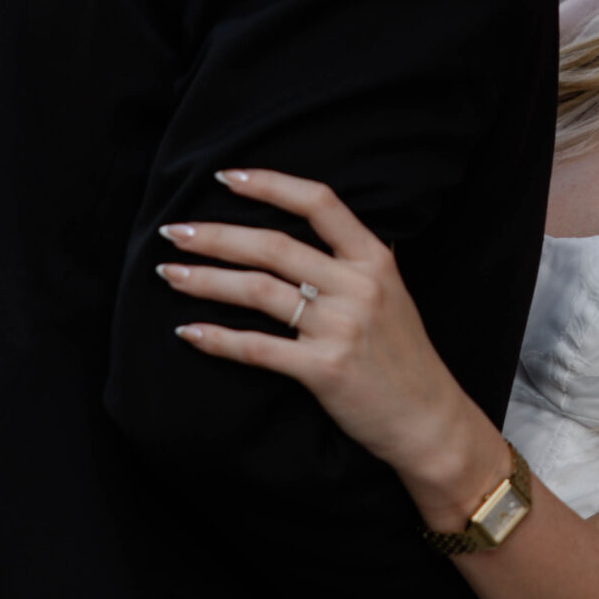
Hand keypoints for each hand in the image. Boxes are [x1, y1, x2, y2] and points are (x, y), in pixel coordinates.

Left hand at [156, 169, 486, 491]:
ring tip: (170, 274)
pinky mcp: (324, 370)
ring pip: (259, 290)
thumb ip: (356, 262)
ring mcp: (341, 328)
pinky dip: (218, 339)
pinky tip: (188, 332)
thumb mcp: (393, 294)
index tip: (225, 177)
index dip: (269, 184)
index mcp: (375, 260)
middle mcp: (359, 286)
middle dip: (215, 235)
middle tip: (173, 232)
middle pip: (273, 246)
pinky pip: (258, 348)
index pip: (319, 203)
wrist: (428, 421)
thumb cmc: (404, 358)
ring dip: (206, 280)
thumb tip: (315, 227)